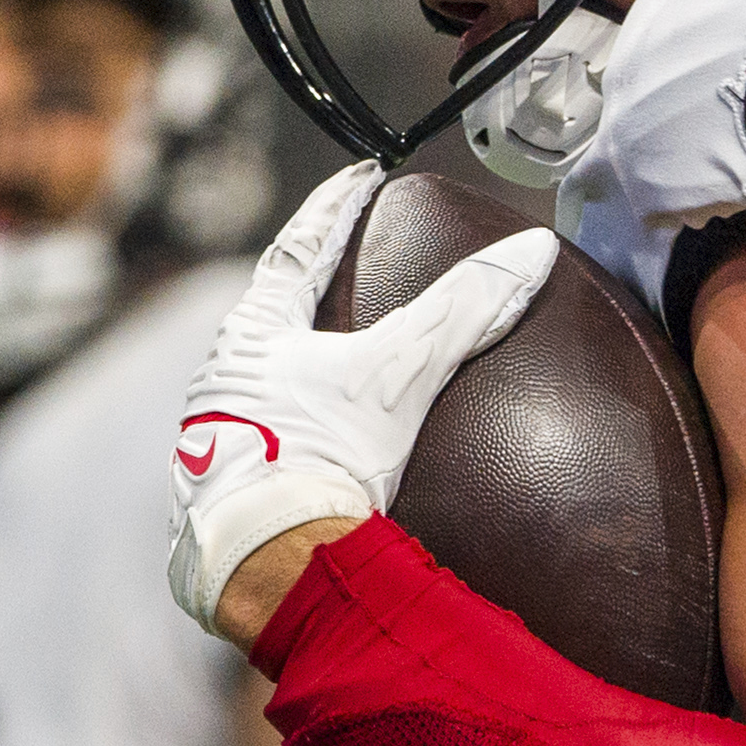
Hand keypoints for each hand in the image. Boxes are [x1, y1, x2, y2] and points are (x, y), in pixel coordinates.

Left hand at [165, 162, 556, 639]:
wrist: (266, 568)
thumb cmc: (320, 458)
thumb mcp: (399, 373)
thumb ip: (464, 310)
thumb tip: (531, 250)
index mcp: (252, 336)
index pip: (298, 249)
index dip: (335, 210)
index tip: (363, 177)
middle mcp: (221, 381)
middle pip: (270, 315)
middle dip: (309, 290)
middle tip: (345, 263)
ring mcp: (214, 442)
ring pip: (261, 381)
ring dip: (297, 366)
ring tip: (332, 360)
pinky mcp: (224, 498)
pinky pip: (262, 444)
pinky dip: (294, 430)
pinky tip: (315, 447)